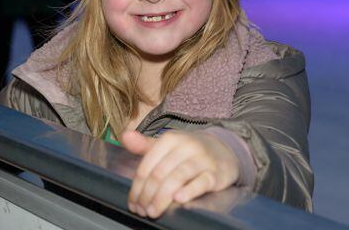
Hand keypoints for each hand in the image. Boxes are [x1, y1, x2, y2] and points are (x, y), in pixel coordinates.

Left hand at [121, 130, 239, 218]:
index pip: (148, 165)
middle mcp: (186, 146)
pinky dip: (189, 191)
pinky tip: (178, 200)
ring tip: (153, 212)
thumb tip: (124, 137)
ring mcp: (202, 160)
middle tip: (141, 210)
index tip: (133, 202)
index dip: (137, 186)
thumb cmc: (189, 151)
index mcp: (170, 139)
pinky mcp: (216, 174)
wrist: (224, 150)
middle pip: (160, 173)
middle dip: (147, 195)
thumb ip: (144, 145)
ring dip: (162, 197)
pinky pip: (201, 182)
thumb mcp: (167, 145)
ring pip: (177, 178)